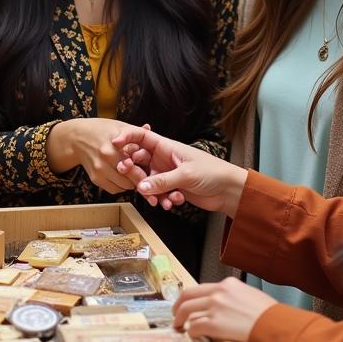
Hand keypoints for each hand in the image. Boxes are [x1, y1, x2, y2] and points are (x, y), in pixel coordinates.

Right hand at [46, 118, 149, 194]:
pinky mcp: (95, 179)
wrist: (76, 137)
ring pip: (123, 186)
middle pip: (130, 178)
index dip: (146, 170)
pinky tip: (123, 177)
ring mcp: (99, 170)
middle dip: (140, 178)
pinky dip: (121, 186)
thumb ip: (135, 131)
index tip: (152, 172)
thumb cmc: (100, 130)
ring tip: (134, 174)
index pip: (135, 163)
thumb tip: (149, 128)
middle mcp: (106, 157)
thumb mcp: (119, 126)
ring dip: (131, 183)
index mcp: (114, 143)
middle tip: (147, 176)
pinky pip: (114, 189)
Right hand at [112, 127, 245, 216]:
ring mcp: (166, 173)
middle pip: (140, 162)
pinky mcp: (171, 187)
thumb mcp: (185, 175)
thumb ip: (162, 181)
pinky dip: (162, 199)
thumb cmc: (212, 172)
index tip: (114, 143)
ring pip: (147, 182)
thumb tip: (140, 187)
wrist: (228, 190)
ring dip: (152, 192)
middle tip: (136, 184)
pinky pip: (158, 193)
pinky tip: (173, 204)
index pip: (142, 137)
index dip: (127, 138)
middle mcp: (164, 158)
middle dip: (136, 174)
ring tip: (162, 201)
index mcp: (167, 147)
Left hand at [173, 278, 276, 341]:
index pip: (201, 287)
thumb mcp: (251, 295)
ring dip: (180, 320)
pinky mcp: (213, 324)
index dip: (191, 297)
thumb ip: (234, 297)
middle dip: (178, 306)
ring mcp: (214, 307)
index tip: (188, 304)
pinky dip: (191, 332)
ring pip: (185, 311)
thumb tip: (227, 306)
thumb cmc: (269, 314)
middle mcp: (218, 292)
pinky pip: (193, 327)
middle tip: (176, 315)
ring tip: (179, 328)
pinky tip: (193, 336)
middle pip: (187, 296)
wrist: (274, 325)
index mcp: (228, 284)